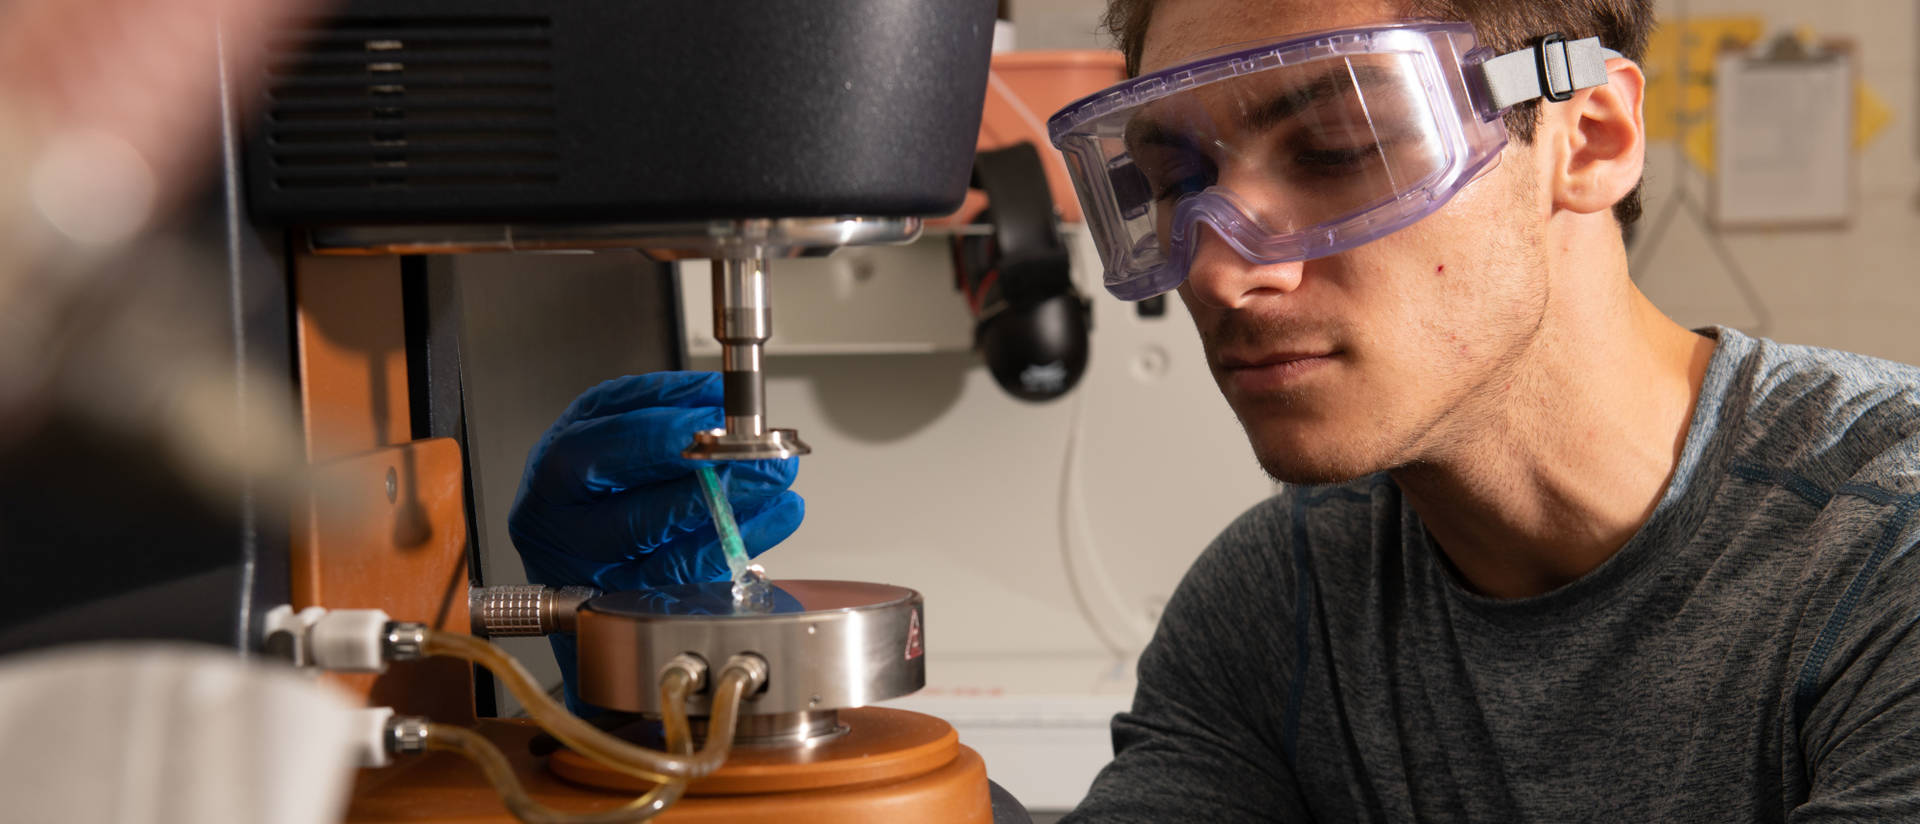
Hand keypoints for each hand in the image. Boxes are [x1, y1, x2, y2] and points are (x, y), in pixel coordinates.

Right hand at [507, 371, 801, 710]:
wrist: (569, 548)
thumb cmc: (591, 478)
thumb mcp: (607, 426)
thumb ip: (658, 406)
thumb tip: (719, 397)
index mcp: (557, 472)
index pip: (603, 451)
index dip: (663, 434)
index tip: (716, 417)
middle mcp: (570, 532)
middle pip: (639, 514)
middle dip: (711, 480)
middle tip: (763, 453)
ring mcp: (603, 577)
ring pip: (671, 554)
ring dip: (735, 511)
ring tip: (777, 478)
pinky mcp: (638, 603)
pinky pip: (696, 579)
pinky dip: (743, 543)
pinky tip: (777, 513)